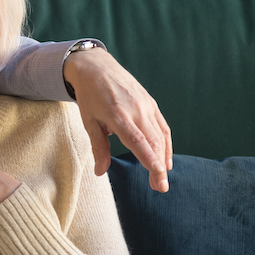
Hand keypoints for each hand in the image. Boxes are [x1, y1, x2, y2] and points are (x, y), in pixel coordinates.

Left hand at [64, 47, 172, 191]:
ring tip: (162, 178)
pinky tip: (165, 158)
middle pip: (152, 142)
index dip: (149, 158)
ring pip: (160, 135)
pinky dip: (166, 143)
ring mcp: (146, 104)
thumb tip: (100, 172)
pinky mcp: (150, 102)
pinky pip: (162, 126)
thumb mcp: (88, 121)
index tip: (158, 174)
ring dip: (164, 158)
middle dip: (158, 167)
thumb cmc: (89, 95)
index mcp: (117, 114)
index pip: (138, 140)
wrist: (96, 66)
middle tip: (160, 188)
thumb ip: (98, 147)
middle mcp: (136, 109)